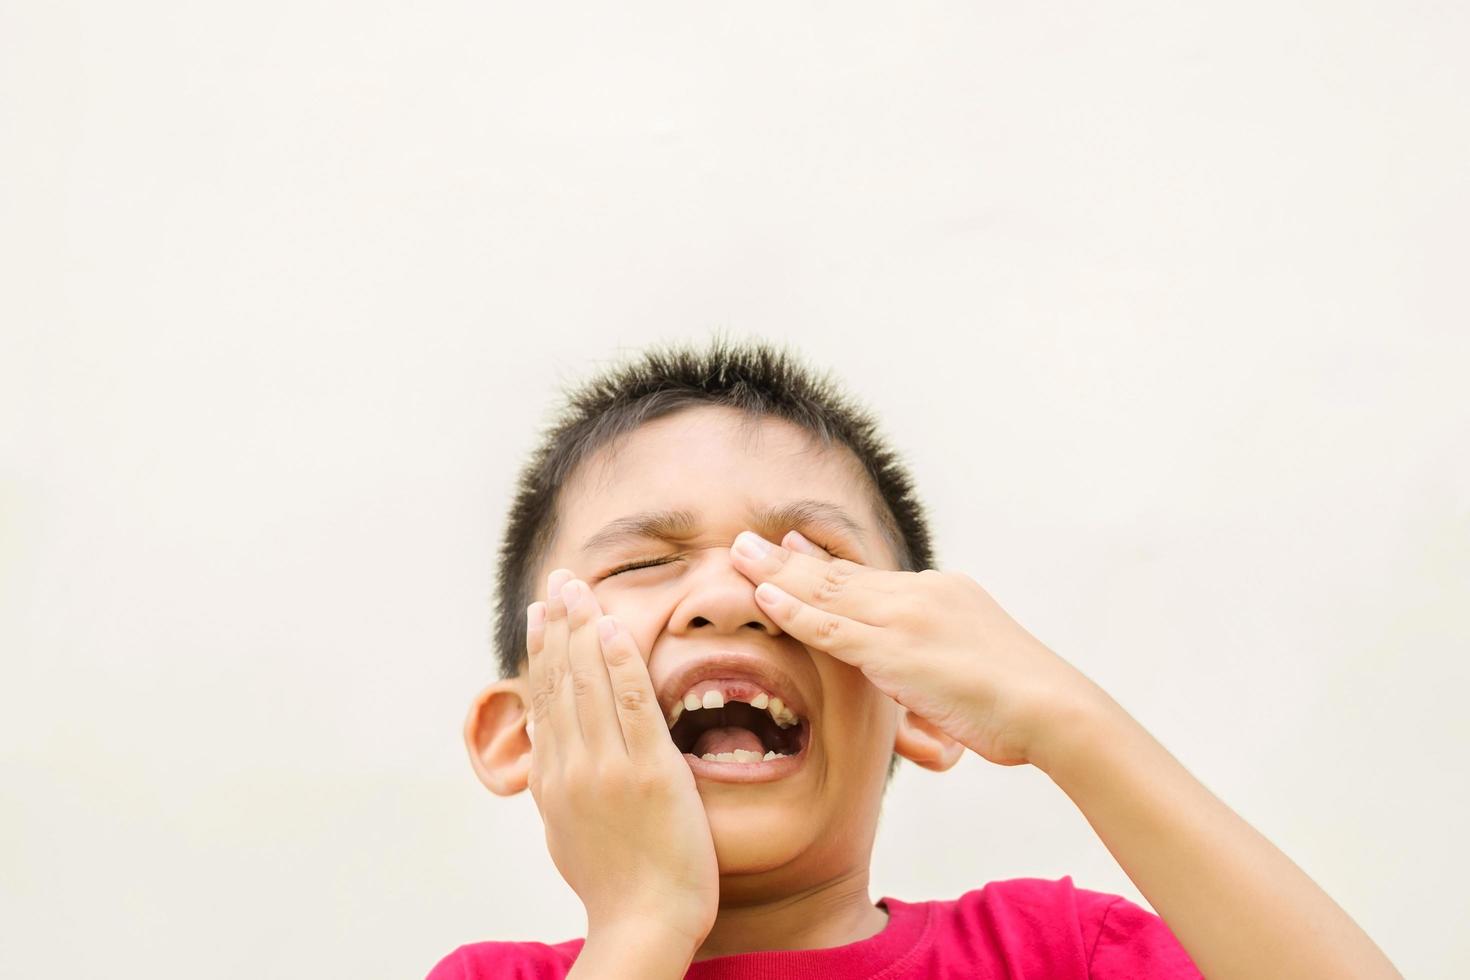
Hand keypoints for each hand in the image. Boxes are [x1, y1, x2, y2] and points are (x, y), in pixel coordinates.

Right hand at [526, 568, 718, 949]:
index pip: (544, 699)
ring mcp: (607, 768)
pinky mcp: (648, 772)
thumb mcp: (568, 833)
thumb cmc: (616, 885)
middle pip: (561, 680)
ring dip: (584, 629)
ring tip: (579, 588)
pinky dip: (620, 663)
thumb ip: (559, 789)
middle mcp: (571, 767)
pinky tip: (613, 629)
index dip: (542, 649)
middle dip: (559, 623)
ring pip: (589, 683)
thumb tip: (551, 759)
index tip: (540, 612)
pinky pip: (632, 704)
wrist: (642, 924)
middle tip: (558, 580)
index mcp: (552, 781)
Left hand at [729, 530, 1115, 769]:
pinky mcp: (897, 652)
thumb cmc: (1023, 705)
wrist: (1054, 708)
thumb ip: (937, 669)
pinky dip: (796, 612)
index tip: (790, 542)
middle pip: (840, 573)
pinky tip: (764, 599)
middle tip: (746, 540)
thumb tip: (918, 690)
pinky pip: (833, 629)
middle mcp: (920, 595)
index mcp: (941, 594)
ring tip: (737, 554)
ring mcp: (907, 620)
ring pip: (828, 591)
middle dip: (787, 557)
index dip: (823, 560)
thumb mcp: (975, 669)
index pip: (869, 575)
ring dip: (776, 573)